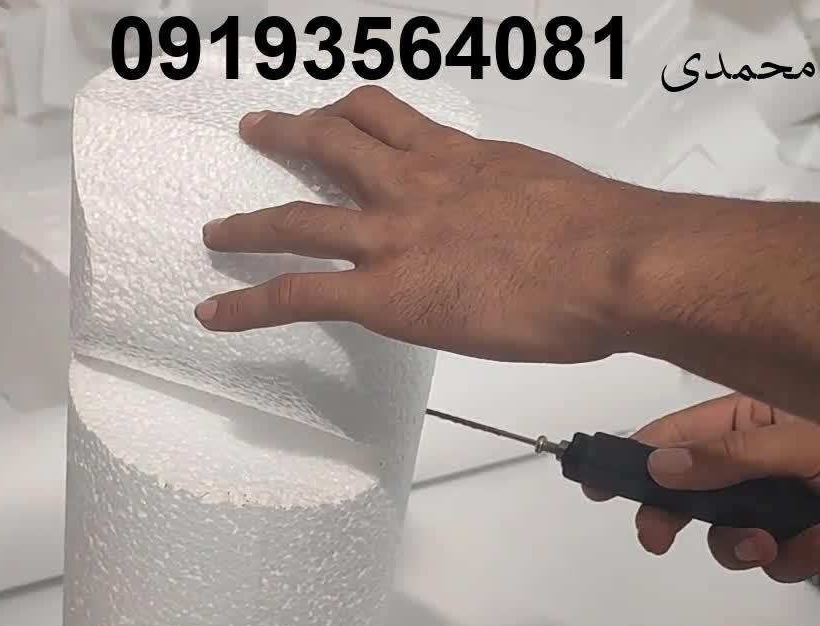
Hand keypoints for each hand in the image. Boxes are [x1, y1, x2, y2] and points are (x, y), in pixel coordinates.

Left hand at [194, 85, 677, 362]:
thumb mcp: (553, 195)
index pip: (388, 118)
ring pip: (295, 219)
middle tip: (260, 130)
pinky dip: (247, 304)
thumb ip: (516, 204)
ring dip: (247, 224)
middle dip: (290, 135)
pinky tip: (215, 312)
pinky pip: (295, 295)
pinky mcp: (381, 293)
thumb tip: (522, 231)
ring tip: (216, 230)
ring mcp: (389, 236)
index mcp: (457, 158)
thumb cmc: (604, 234)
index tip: (334, 113)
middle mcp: (411, 185)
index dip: (350, 112)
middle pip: (331, 146)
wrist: (611, 263)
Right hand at [586, 393, 819, 581]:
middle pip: (687, 490)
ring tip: (770, 545)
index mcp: (749, 419)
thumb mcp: (796, 441)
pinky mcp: (800, 535)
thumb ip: (730, 456)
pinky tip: (813, 544)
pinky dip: (792, 560)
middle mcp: (755, 459)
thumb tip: (659, 466)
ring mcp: (777, 500)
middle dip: (673, 517)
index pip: (675, 436)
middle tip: (656, 539)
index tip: (597, 486)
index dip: (631, 458)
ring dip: (741, 547)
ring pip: (727, 533)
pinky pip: (774, 559)